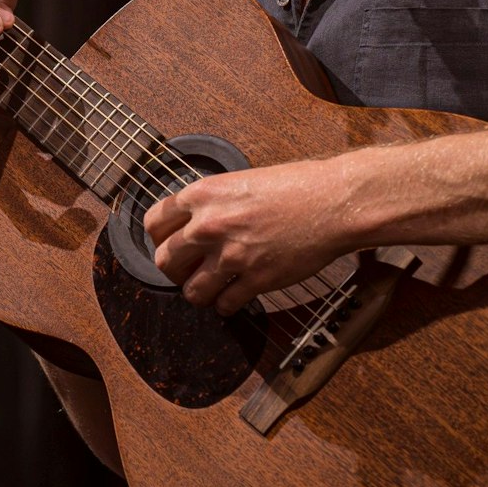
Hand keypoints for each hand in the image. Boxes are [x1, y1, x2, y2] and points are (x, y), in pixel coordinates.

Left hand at [142, 159, 352, 314]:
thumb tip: (193, 219)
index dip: (158, 237)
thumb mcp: (240, 180)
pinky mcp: (255, 280)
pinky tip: (233, 298)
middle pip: (164, 261)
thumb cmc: (295, 186)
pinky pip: (224, 305)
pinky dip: (226, 306)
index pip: (153, 223)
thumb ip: (212, 201)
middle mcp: (209, 225)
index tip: (167, 243)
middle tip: (187, 270)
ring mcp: (232, 255)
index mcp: (202, 195)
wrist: (333, 202)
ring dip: (197, 293)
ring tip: (209, 289)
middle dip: (174, 269)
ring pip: (191, 291)